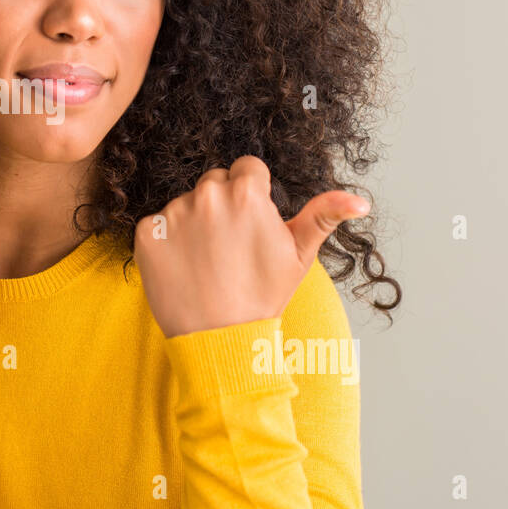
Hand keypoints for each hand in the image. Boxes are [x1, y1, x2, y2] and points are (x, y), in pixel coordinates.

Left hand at [133, 156, 368, 337]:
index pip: (248, 168)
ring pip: (186, 203)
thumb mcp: (299, 255)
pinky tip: (184, 267)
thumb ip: (324, 217)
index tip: (254, 224)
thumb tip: (360, 201)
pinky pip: (158, 224)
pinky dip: (167, 241)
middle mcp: (207, 195)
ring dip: (195, 223)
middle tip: (232, 246)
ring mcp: (173, 214)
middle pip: (216, 182)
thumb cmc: (264, 297)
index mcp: (246, 193)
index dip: (254, 194)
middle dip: (224, 205)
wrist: (220, 340)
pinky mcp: (147, 234)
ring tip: (209, 261)